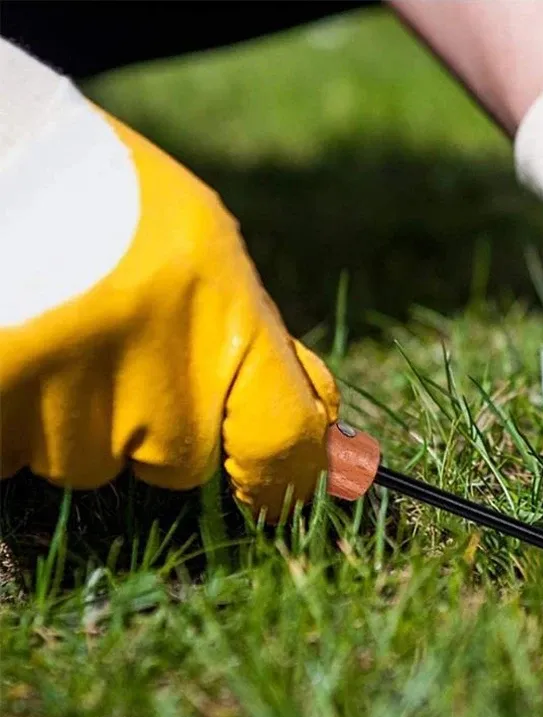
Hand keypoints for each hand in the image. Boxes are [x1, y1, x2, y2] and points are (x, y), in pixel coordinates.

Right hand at [0, 94, 338, 518]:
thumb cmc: (102, 192)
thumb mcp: (201, 245)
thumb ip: (250, 342)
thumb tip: (310, 430)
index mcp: (221, 311)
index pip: (281, 438)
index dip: (286, 480)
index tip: (278, 494)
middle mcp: (152, 361)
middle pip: (176, 462)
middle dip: (154, 428)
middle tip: (115, 347)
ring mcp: (64, 391)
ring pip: (89, 461)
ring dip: (76, 419)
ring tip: (55, 327)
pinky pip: (17, 453)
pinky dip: (16, 418)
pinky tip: (17, 345)